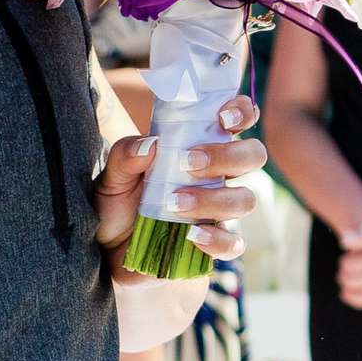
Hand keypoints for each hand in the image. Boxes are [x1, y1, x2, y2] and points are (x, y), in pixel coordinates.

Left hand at [95, 99, 264, 277]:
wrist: (109, 248)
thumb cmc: (118, 204)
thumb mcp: (113, 177)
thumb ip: (125, 156)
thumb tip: (150, 144)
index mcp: (199, 148)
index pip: (236, 120)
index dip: (240, 112)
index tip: (222, 117)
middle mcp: (217, 176)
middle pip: (253, 155)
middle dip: (228, 156)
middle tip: (190, 163)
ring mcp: (219, 210)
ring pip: (245, 199)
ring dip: (214, 199)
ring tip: (175, 203)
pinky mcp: (214, 244)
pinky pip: (233, 243)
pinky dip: (217, 239)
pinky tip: (192, 235)